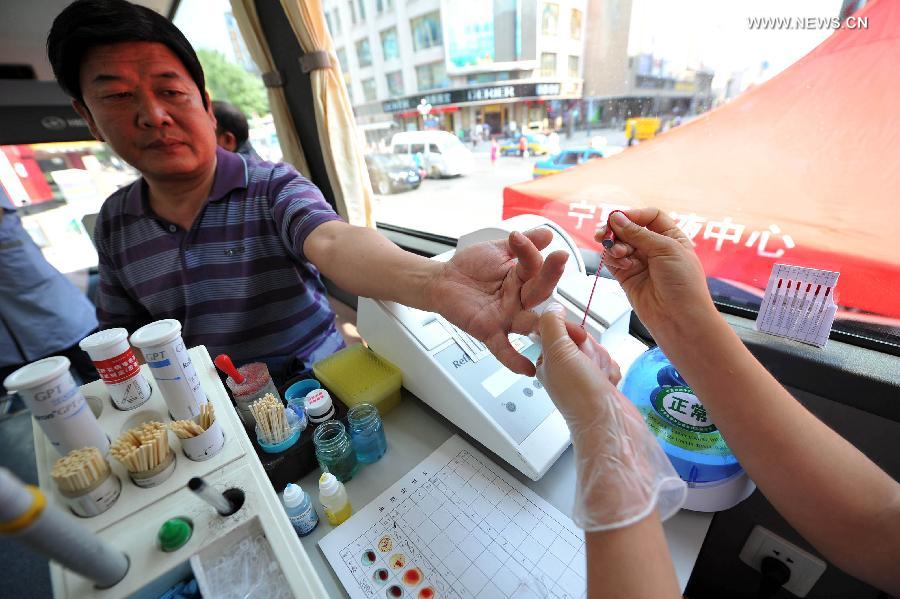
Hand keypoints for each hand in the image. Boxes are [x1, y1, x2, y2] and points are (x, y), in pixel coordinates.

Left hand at [427, 229, 567, 374]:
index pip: (535, 267)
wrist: (441, 280)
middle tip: (559, 259)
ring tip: (560, 321)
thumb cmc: (469, 268)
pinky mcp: (490, 331)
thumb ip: (522, 245)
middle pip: (540, 293)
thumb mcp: (498, 250)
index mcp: (523, 280)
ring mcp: (506, 318)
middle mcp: (519, 300)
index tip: (518, 237)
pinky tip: (527, 369)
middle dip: (550, 276)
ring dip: (544, 323)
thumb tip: (548, 235)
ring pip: (529, 321)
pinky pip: (504, 348)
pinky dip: (514, 360)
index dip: (530, 252)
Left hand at [535, 305, 621, 430]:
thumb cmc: (580, 395)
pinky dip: (612, 371)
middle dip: (591, 349)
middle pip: (581, 339)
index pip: (559, 329)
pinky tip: (607, 384)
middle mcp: (562, 370)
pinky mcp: (601, 384)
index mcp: (546, 363)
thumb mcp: (558, 351)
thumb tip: (553, 307)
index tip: (578, 341)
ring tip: (599, 378)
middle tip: (588, 365)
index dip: (573, 332)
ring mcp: (583, 378)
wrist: (610, 425)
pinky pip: (610, 364)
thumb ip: (553, 324)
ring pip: (598, 350)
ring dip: (602, 360)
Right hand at [596, 208, 715, 339]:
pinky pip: (614, 261)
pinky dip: (613, 259)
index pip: (649, 217)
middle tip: (606, 234)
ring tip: (618, 253)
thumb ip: (638, 233)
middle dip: (618, 230)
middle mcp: (655, 249)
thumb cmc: (683, 284)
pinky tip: (622, 264)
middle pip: (630, 229)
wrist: (679, 319)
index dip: (634, 215)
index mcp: (671, 237)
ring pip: (619, 244)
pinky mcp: (627, 277)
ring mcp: (640, 263)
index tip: (619, 218)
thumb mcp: (665, 249)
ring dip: (615, 245)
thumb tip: (616, 218)